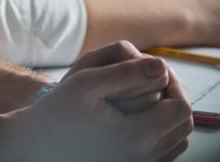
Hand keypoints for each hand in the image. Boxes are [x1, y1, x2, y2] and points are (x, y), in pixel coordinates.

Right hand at [0, 42, 191, 161]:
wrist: (36, 144)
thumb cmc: (56, 112)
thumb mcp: (87, 81)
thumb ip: (128, 71)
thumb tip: (161, 66)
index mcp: (134, 136)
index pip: (180, 108)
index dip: (175, 84)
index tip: (156, 70)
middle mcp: (141, 157)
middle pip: (182, 125)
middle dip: (175, 96)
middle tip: (155, 79)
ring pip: (177, 141)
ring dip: (170, 114)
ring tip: (150, 94)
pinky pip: (165, 154)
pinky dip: (163, 132)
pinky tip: (143, 115)